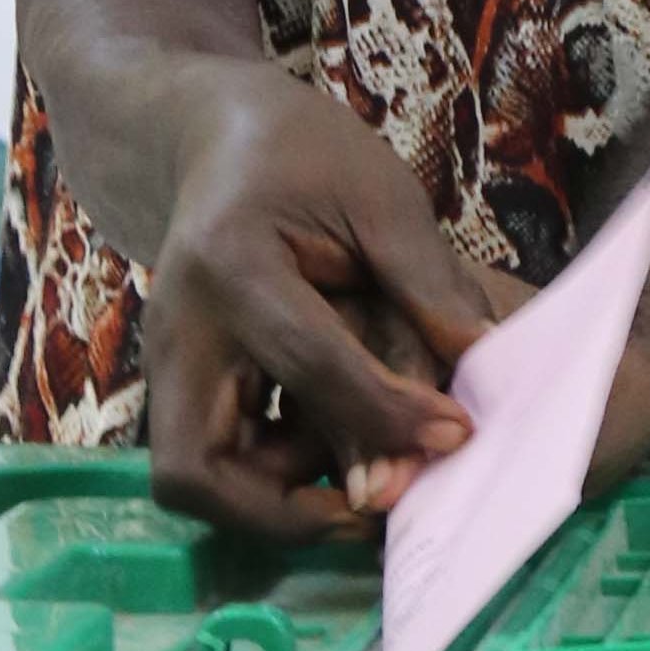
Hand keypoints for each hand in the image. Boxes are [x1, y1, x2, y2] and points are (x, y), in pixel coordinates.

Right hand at [144, 64, 503, 539]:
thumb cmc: (306, 156)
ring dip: (272, 504)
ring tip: (364, 491)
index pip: (311, 365)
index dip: (389, 412)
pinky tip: (335, 458)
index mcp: (232, 266)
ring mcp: (167, 363)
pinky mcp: (180, 381)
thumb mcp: (380, 196)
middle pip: (195, 468)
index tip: (456, 436)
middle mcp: (179, 331)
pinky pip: (210, 456)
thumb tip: (482, 362)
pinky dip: (266, 476)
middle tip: (373, 511)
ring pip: (191, 477)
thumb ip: (428, 281)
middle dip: (281, 512)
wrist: (218, 138)